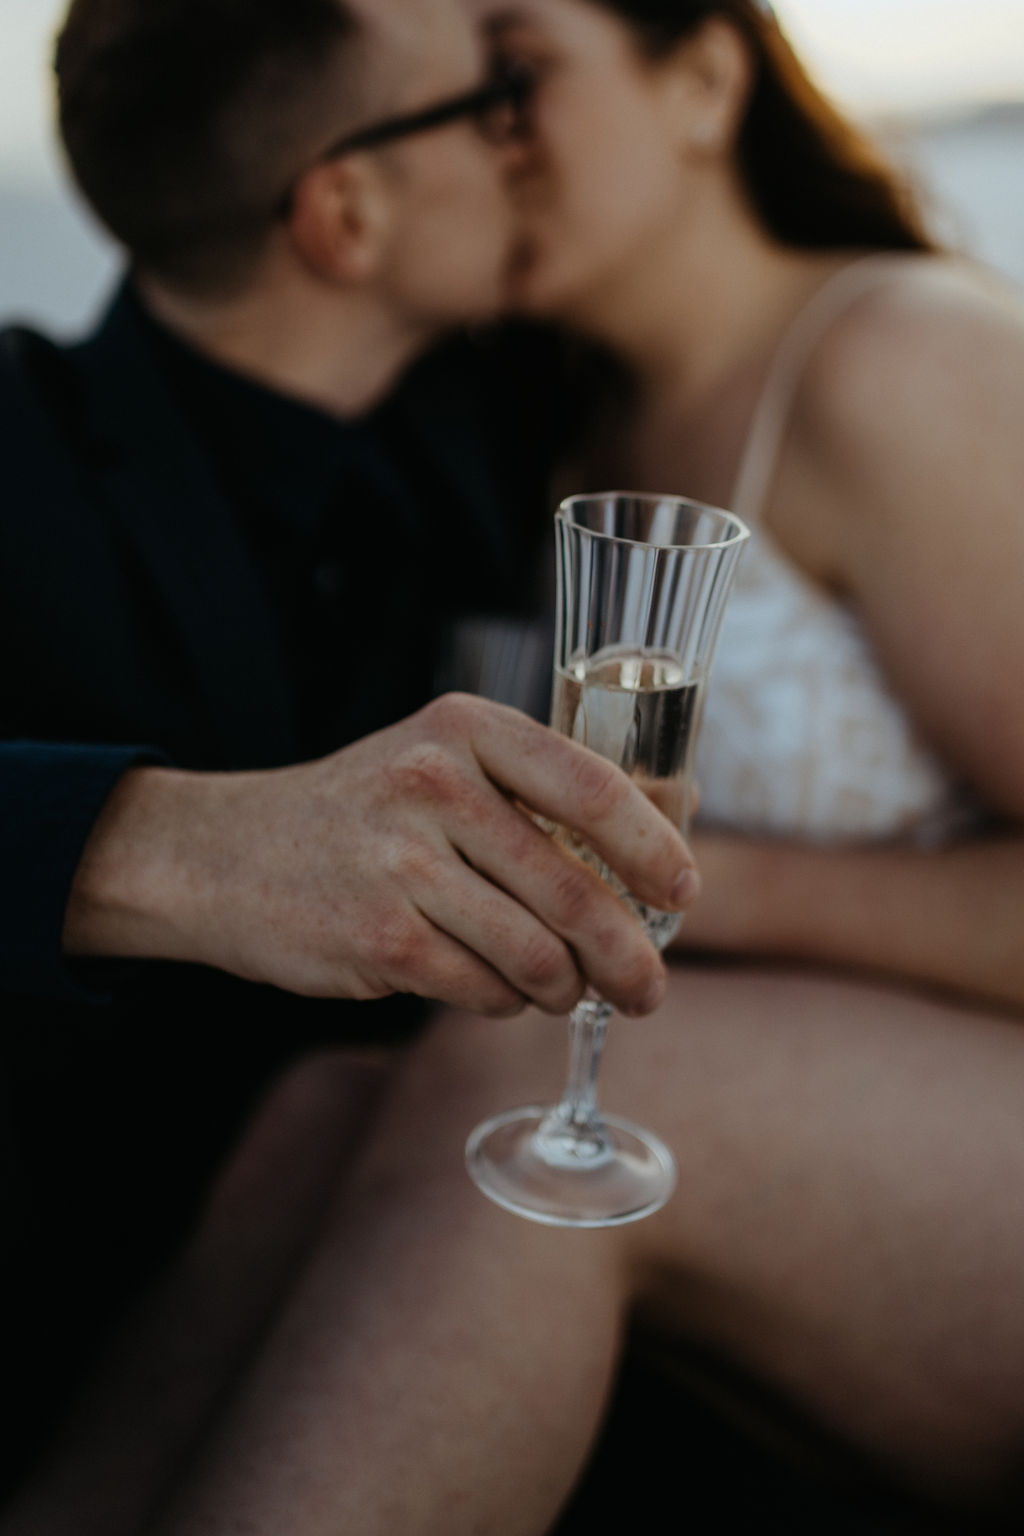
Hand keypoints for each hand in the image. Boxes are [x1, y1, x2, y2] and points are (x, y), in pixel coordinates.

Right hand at [65, 694, 699, 1017]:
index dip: (654, 849)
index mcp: (465, 729)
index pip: (593, 788)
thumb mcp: (436, 762)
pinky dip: (502, 1003)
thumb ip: (530, 793)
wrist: (222, 855)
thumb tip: (655, 849)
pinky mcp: (379, 939)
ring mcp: (402, 864)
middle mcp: (435, 784)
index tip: (682, 892)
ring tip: (562, 990)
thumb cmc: (358, 815)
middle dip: (629, 955)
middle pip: (575, 890)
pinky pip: (484, 990)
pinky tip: (492, 991)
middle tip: (649, 990)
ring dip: (564, 987)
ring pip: (537, 953)